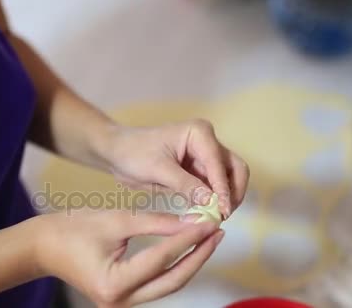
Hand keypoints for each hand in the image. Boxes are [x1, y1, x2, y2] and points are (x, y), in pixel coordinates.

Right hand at [31, 210, 222, 306]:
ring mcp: (122, 304)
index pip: (162, 259)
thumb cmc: (73, 229)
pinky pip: (157, 283)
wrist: (43, 246)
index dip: (189, 239)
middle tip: (217, 233)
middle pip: (172, 280)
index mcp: (114, 283)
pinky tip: (188, 247)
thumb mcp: (117, 220)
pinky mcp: (124, 297)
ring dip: (190, 261)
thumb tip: (193, 222)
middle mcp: (120, 302)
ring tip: (208, 238)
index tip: (209, 222)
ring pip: (167, 284)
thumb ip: (157, 223)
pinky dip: (174, 265)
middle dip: (198, 256)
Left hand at [104, 120, 249, 218]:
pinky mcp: (197, 173)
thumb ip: (186, 185)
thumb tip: (212, 204)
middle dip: (232, 193)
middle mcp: (207, 143)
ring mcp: (204, 158)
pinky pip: (212, 189)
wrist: (117, 154)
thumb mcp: (158, 169)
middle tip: (223, 216)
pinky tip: (206, 216)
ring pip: (226, 181)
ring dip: (224, 200)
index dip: (224, 189)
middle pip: (234, 169)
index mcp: (200, 134)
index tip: (223, 212)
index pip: (220, 164)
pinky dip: (212, 202)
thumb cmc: (134, 153)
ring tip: (214, 219)